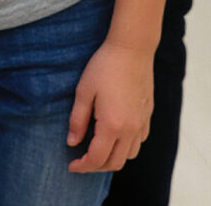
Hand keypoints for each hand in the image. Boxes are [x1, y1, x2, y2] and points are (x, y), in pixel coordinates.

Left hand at [68, 37, 153, 172]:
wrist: (131, 51)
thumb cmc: (103, 67)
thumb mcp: (83, 91)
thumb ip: (77, 119)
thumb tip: (72, 142)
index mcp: (112, 125)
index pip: (98, 158)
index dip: (83, 166)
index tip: (70, 166)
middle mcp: (130, 130)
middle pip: (115, 163)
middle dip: (96, 166)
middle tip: (80, 161)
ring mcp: (142, 125)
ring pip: (129, 155)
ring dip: (112, 158)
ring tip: (95, 150)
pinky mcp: (147, 117)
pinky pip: (138, 142)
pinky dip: (125, 147)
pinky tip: (113, 136)